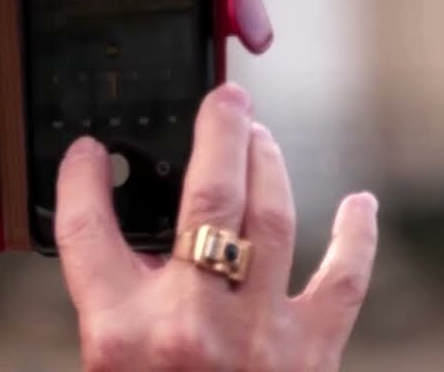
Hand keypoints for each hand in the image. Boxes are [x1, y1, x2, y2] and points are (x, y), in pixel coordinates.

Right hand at [56, 83, 378, 370]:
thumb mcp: (109, 367)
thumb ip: (116, 304)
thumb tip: (133, 233)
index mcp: (120, 335)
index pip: (89, 230)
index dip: (83, 176)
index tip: (87, 150)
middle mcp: (190, 328)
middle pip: (205, 202)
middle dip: (218, 134)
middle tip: (225, 97)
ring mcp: (258, 340)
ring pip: (271, 220)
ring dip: (268, 166)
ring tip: (259, 137)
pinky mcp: (312, 358)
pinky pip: (344, 284)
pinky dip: (357, 240)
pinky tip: (361, 204)